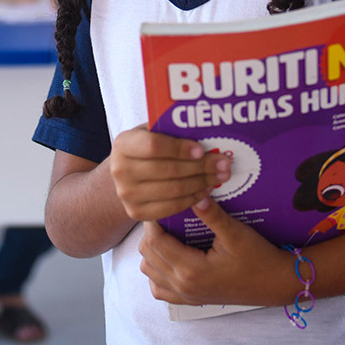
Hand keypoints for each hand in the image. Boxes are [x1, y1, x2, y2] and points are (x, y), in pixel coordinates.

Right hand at [108, 125, 229, 221]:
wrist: (126, 174)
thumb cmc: (146, 148)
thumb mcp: (152, 132)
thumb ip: (171, 131)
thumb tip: (206, 132)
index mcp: (123, 144)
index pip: (154, 146)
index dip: (179, 148)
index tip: (201, 149)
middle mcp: (120, 171)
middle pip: (168, 170)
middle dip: (201, 166)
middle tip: (223, 163)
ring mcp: (127, 195)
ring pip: (174, 190)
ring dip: (202, 183)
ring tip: (220, 176)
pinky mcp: (137, 213)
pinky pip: (172, 207)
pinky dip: (193, 198)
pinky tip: (206, 189)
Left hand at [138, 198, 292, 306]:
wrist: (276, 284)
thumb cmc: (258, 258)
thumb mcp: (236, 232)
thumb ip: (211, 214)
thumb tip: (193, 194)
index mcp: (191, 269)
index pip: (154, 242)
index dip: (152, 221)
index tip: (158, 204)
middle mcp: (183, 286)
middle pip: (147, 256)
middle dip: (150, 233)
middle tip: (164, 215)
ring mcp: (186, 296)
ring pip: (149, 273)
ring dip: (152, 252)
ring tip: (167, 234)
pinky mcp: (192, 300)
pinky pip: (160, 290)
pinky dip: (157, 274)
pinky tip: (170, 258)